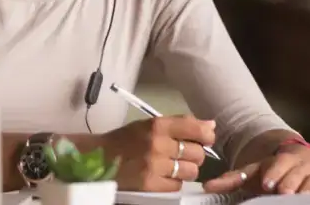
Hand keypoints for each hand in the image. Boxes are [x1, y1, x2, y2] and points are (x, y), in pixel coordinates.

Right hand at [98, 115, 216, 191]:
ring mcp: (154, 166)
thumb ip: (180, 124)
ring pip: (191, 171)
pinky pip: (177, 185)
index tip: (206, 139)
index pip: (195, 128)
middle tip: (182, 155)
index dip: (206, 135)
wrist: (98, 158)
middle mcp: (157, 144)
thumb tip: (211, 126)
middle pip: (197, 153)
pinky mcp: (150, 185)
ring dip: (185, 170)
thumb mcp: (149, 125)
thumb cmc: (126, 140)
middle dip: (194, 155)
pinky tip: (162, 176)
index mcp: (157, 125)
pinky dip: (173, 182)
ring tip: (172, 167)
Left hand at [204, 144, 309, 194]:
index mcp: (281, 159)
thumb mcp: (253, 172)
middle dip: (290, 184)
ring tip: (303, 196)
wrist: (296, 158)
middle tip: (283, 192)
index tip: (268, 183)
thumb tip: (207, 186)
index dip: (274, 172)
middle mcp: (300, 164)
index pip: (277, 165)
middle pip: (295, 175)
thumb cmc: (272, 170)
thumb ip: (231, 179)